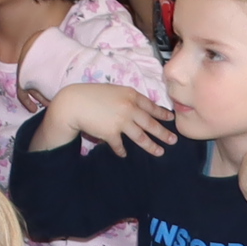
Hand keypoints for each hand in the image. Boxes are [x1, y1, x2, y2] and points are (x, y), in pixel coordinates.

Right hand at [39, 80, 174, 152]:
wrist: (73, 103)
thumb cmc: (90, 94)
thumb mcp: (112, 90)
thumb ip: (126, 98)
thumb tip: (137, 108)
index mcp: (130, 95)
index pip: (151, 106)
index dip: (162, 113)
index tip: (171, 118)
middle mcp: (129, 108)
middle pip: (150, 123)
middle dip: (163, 133)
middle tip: (173, 140)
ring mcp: (121, 121)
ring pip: (141, 137)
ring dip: (151, 146)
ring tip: (159, 152)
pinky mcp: (111, 133)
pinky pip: (120, 145)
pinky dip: (122, 151)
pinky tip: (124, 154)